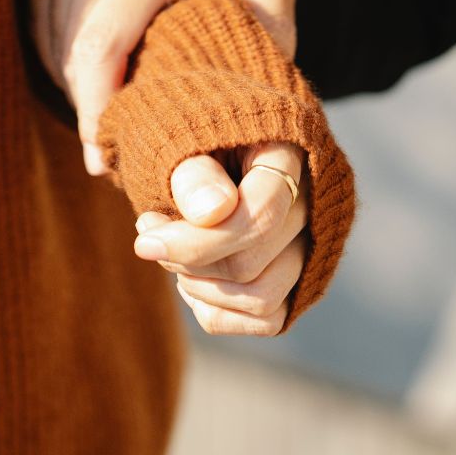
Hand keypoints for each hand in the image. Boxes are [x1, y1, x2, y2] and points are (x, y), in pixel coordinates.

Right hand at [30, 0, 293, 174]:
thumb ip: (263, 33)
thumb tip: (240, 99)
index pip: (96, 50)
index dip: (94, 114)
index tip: (102, 161)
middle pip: (68, 49)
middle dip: (88, 106)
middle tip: (116, 148)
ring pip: (48, 31)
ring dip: (73, 78)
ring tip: (109, 113)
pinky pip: (41, 5)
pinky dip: (62, 44)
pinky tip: (95, 68)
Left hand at [134, 140, 306, 335]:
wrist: (196, 143)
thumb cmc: (187, 133)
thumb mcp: (180, 135)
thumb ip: (194, 170)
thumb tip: (214, 212)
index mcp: (290, 153)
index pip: (261, 216)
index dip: (196, 241)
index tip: (144, 239)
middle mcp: (312, 203)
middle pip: (251, 264)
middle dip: (186, 259)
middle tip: (149, 234)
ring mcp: (309, 244)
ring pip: (263, 300)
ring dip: (200, 288)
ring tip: (170, 255)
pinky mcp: (295, 279)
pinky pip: (267, 321)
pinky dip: (217, 312)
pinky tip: (190, 279)